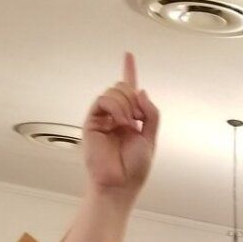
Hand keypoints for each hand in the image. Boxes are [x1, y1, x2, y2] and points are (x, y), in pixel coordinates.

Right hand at [82, 53, 159, 195]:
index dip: (129, 72)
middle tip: (137, 120)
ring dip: (127, 104)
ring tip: (129, 124)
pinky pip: (104, 100)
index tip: (128, 56)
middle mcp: (115, 117)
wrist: (118, 185)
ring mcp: (103, 119)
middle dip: (134, 99)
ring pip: (115, 91)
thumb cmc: (133, 170)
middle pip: (124, 88)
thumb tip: (141, 91)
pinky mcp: (92, 122)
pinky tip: (121, 121)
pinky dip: (116, 106)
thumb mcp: (150, 139)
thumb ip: (150, 114)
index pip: (130, 93)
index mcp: (130, 121)